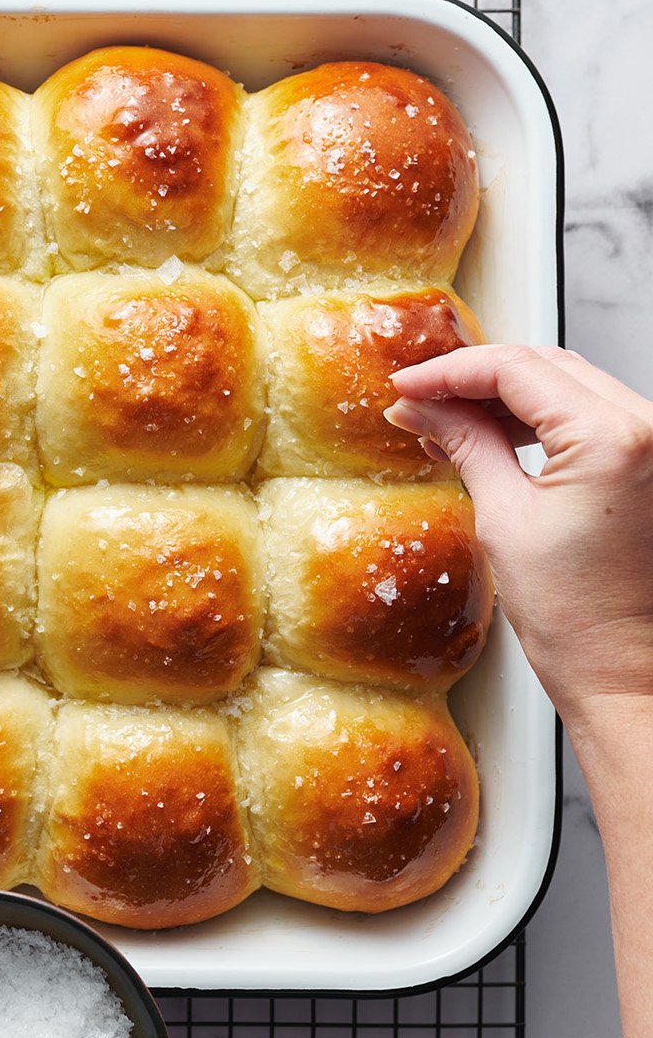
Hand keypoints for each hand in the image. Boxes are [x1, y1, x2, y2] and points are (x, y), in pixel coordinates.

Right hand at [383, 345, 652, 725]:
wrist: (625, 671)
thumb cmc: (580, 620)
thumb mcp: (504, 520)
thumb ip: (465, 445)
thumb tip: (425, 408)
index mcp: (612, 438)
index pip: (517, 370)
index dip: (451, 372)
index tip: (409, 385)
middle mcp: (649, 429)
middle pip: (548, 366)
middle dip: (477, 377)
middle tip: (422, 397)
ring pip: (571, 384)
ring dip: (509, 395)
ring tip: (450, 420)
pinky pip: (593, 415)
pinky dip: (543, 418)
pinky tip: (498, 433)